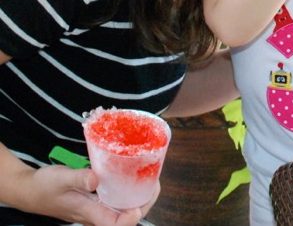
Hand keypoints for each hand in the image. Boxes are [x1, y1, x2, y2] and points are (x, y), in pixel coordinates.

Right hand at [18, 164, 157, 225]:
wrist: (31, 191)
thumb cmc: (45, 187)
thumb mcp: (61, 179)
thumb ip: (79, 178)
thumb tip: (95, 179)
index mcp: (89, 214)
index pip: (116, 224)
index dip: (131, 217)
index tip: (141, 201)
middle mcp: (96, 215)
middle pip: (126, 218)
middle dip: (145, 203)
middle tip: (155, 182)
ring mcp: (97, 210)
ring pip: (124, 209)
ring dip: (139, 197)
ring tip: (151, 178)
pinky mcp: (97, 202)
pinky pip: (117, 201)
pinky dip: (129, 191)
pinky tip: (133, 177)